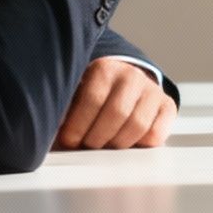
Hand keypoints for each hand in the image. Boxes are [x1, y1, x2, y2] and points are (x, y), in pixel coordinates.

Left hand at [54, 58, 175, 150]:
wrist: (123, 82)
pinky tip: (127, 142)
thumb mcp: (75, 93)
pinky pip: (156, 134)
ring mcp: (152, 90)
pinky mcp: (167, 106)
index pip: (92, 99)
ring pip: (138, 126)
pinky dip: (140, 144)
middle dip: (98, 137)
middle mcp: (132, 75)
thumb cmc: (91, 95)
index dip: (79, 125)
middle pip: (117, 114)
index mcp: (105, 68)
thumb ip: (64, 109)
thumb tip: (45, 134)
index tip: (69, 141)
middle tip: (87, 145)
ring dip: (117, 143)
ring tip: (104, 145)